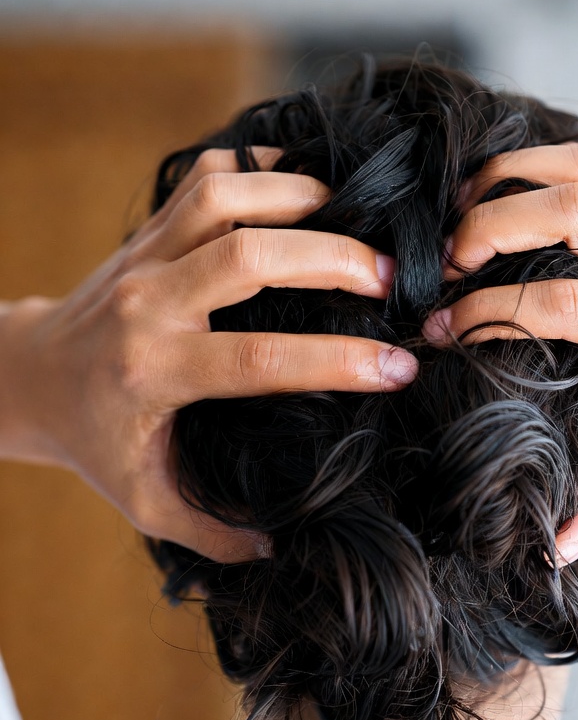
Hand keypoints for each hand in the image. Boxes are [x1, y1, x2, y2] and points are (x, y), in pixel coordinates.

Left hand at [0, 148, 416, 560]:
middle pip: (249, 256)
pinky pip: (208, 175)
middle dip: (334, 258)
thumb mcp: (150, 504)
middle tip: (391, 279)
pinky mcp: (149, 230)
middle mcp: (148, 305)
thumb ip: (216, 531)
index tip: (398, 368)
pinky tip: (308, 189)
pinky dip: (263, 171)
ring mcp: (146, 257)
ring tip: (359, 222)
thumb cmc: (99, 443)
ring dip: (302, 198)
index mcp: (154, 373)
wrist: (34, 380)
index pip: (259, 358)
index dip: (338, 361)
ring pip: (226, 197)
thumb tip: (286, 548)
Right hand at [423, 141, 577, 560]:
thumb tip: (559, 546)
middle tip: (443, 265)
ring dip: (511, 178)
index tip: (447, 330)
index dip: (493, 312)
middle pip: (572, 207)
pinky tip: (502, 197)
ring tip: (459, 217)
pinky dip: (539, 168)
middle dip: (490, 225)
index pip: (567, 303)